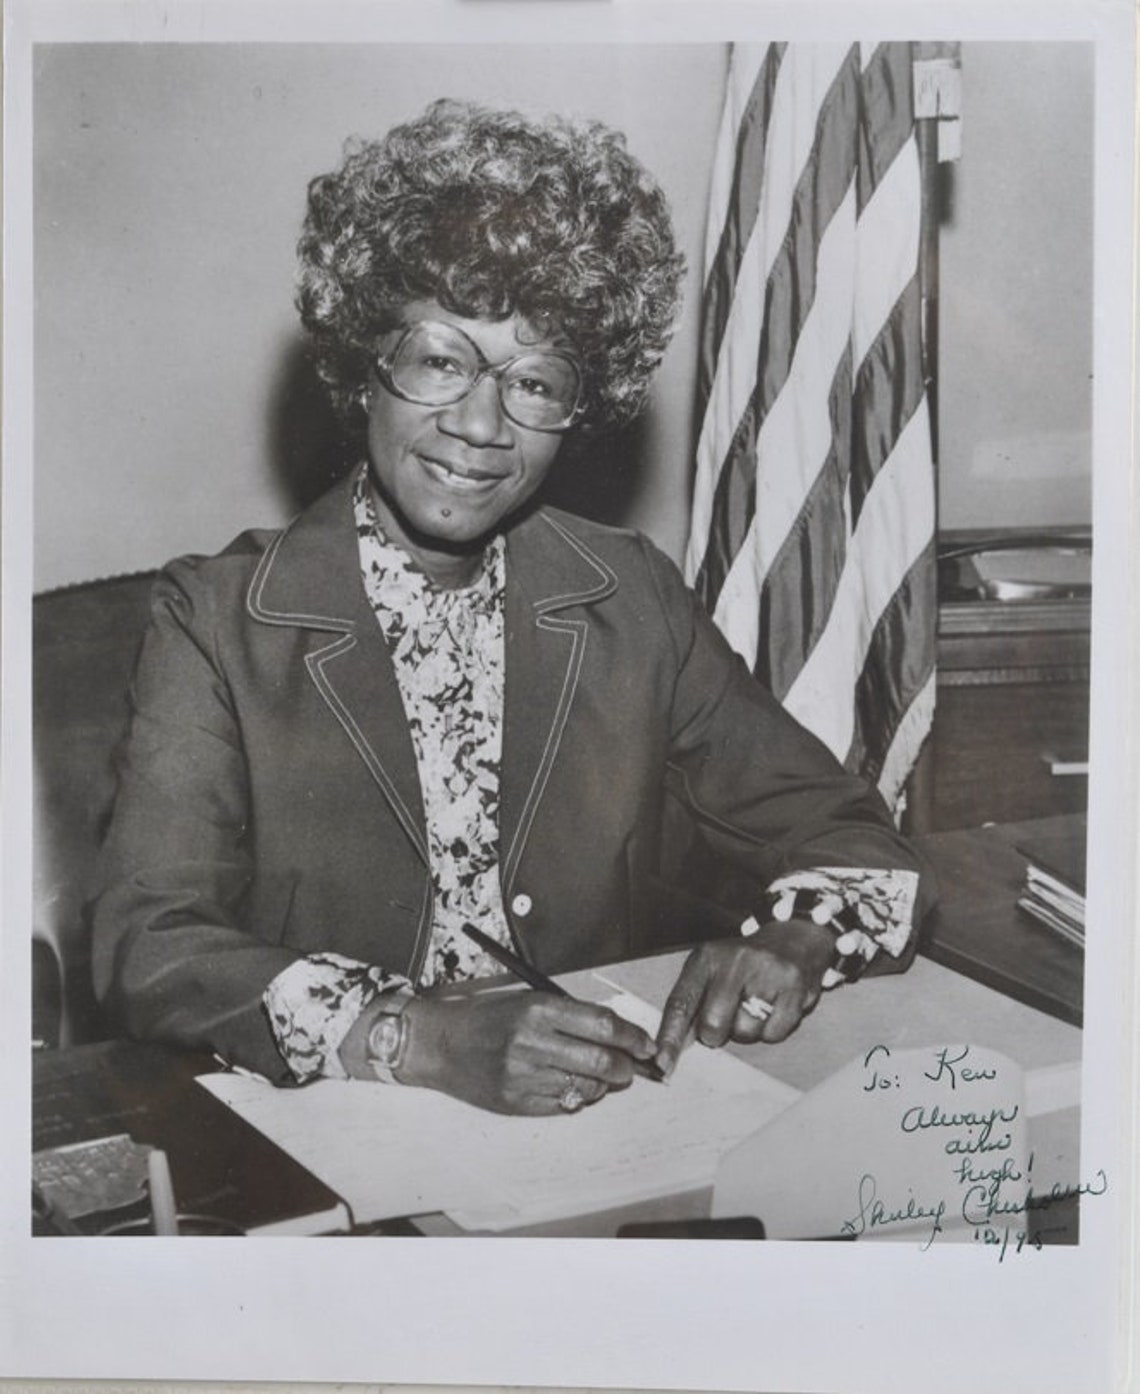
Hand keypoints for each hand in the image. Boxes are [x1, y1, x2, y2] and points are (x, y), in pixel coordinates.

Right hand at [396, 990, 658, 1115]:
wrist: (440, 1044)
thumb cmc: (488, 1017)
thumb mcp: (528, 1000)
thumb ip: (570, 1015)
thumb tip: (617, 1033)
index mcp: (537, 1009)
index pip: (602, 1025)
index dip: (632, 1037)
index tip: (645, 1044)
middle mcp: (531, 1042)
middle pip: (600, 1060)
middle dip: (626, 1066)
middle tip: (631, 1066)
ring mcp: (522, 1076)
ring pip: (586, 1088)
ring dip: (604, 1085)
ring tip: (603, 1077)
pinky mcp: (515, 1103)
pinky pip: (564, 1106)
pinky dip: (578, 1098)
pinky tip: (574, 1087)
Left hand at [654, 919, 833, 1076]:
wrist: (794, 940)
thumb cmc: (744, 965)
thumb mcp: (711, 971)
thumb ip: (692, 1005)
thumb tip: (671, 1050)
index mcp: (706, 957)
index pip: (681, 1003)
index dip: (670, 1037)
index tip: (662, 1064)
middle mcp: (735, 961)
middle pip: (713, 1025)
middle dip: (717, 1033)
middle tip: (728, 1016)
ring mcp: (766, 972)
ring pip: (746, 1033)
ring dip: (748, 1030)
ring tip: (755, 1006)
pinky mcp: (794, 986)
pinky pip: (774, 1034)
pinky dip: (772, 1030)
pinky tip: (775, 1007)